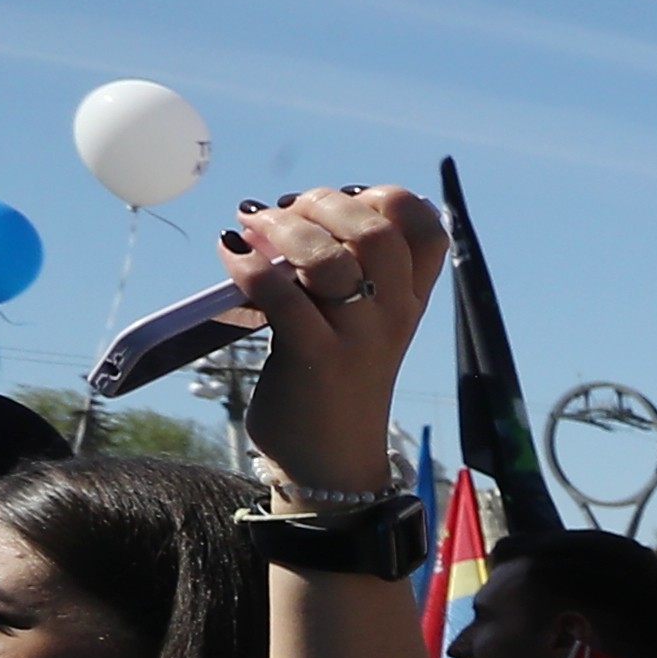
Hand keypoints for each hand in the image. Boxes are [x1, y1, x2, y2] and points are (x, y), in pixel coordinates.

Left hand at [221, 187, 444, 491]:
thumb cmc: (336, 380)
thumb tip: (290, 212)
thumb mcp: (362, 323)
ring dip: (283, 228)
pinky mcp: (313, 358)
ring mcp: (357, 337)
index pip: (426, 227)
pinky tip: (230, 251)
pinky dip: (249, 264)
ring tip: (253, 226)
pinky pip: (281, 296)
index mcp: (410, 300)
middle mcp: (393, 314)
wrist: (330, 458)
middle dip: (324, 203)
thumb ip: (347, 272)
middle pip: (379, 230)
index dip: (385, 198)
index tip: (344, 202)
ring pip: (330, 258)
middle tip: (287, 211)